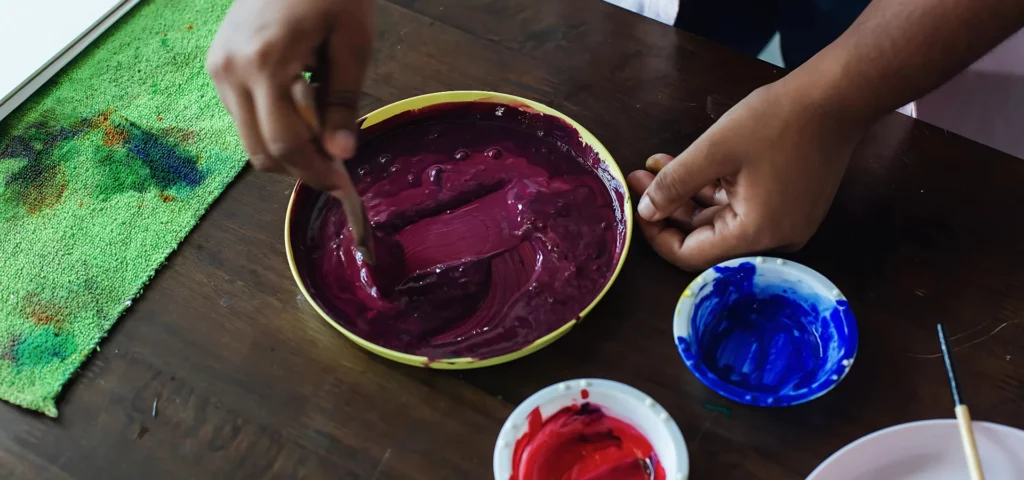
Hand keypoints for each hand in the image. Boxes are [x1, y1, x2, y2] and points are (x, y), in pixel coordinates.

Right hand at [206, 0, 371, 190]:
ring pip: (249, 138)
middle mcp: (230, 70)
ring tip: (322, 130)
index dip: (315, 172)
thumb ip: (342, 101)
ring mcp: (218, 67)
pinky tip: (301, 109)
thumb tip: (341, 153)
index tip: (342, 186)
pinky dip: (272, 126)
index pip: (284, 143)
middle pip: (260, 150)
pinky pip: (244, 115)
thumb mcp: (352, 44)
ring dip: (287, 148)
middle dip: (299, 168)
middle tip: (336, 166)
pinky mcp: (217, 64)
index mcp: (265, 63)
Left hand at [627, 80, 867, 270]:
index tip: (638, 207)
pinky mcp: (790, 206)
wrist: (837, 96)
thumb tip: (645, 212)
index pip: (692, 256)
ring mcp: (785, 223)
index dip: (658, 236)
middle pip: (706, 238)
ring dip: (688, 194)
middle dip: (669, 208)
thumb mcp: (714, 150)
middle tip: (641, 179)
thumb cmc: (778, 121)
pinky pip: (741, 206)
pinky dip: (714, 188)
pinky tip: (689, 162)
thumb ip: (675, 185)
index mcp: (756, 234)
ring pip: (721, 219)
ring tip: (657, 165)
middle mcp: (774, 239)